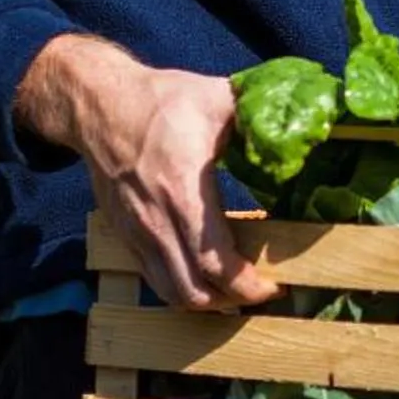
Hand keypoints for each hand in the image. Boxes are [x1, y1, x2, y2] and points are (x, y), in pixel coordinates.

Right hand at [16, 34, 278, 311]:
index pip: (215, 261)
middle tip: (261, 290)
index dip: (248, 285)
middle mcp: (156, 221)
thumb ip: (258, 116)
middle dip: (232, 300)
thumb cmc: (161, 100)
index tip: (274, 286)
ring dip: (206, 300)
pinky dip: (181, 286)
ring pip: (170, 291)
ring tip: (236, 289)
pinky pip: (153, 277)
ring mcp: (136, 232)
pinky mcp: (124, 234)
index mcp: (184, 191)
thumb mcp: (216, 98)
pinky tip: (204, 275)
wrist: (99, 106)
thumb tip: (299, 124)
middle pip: (193, 290)